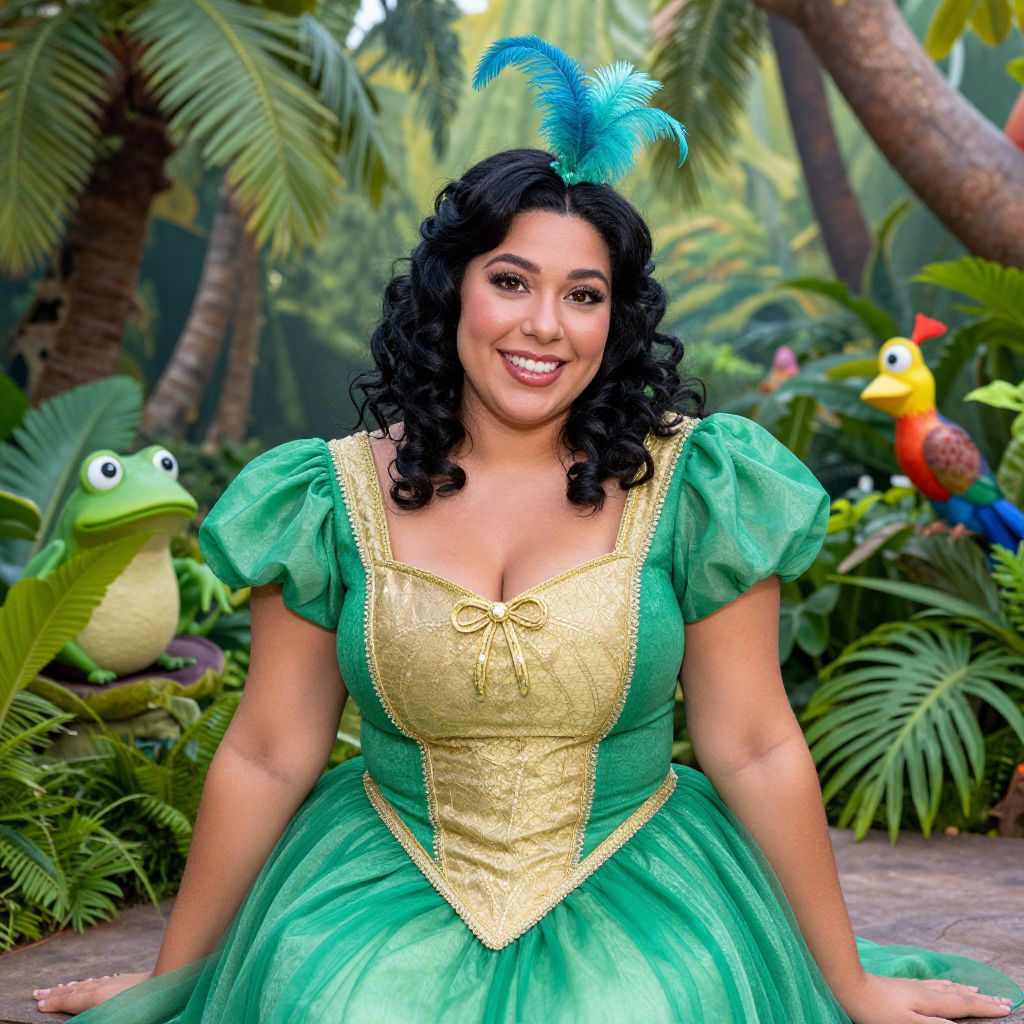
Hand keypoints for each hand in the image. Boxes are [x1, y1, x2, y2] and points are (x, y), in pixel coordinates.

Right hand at [33, 970, 151, 1014]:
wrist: (168, 981)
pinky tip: (93, 981)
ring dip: (71, 986)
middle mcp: (102, 987)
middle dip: (56, 992)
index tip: (39, 1003)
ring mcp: (114, 981)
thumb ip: (92, 1016)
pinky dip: (92, 982)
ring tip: (60, 987)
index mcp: (96, 999)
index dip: (53, 1003)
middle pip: (74, 990)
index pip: (69, 1001)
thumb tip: (80, 1015)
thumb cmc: (142, 1008)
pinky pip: (102, 980)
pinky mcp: (126, 979)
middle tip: (38, 992)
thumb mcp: (113, 1019)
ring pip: (88, 983)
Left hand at [838, 972, 1015, 1022]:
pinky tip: (945, 984)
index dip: (985, 1007)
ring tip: (979, 991)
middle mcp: (925, 991)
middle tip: (1004, 1000)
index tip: (1006, 1007)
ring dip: (966, 991)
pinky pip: (934, 984)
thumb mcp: (906, 1023)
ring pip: (947, 988)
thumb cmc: (875, 1010)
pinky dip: (947, 985)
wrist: (849, 984)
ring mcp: (914, 986)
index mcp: (929, 1002)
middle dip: (982, 999)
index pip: (963, 1005)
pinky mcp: (904, 985)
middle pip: (959, 995)